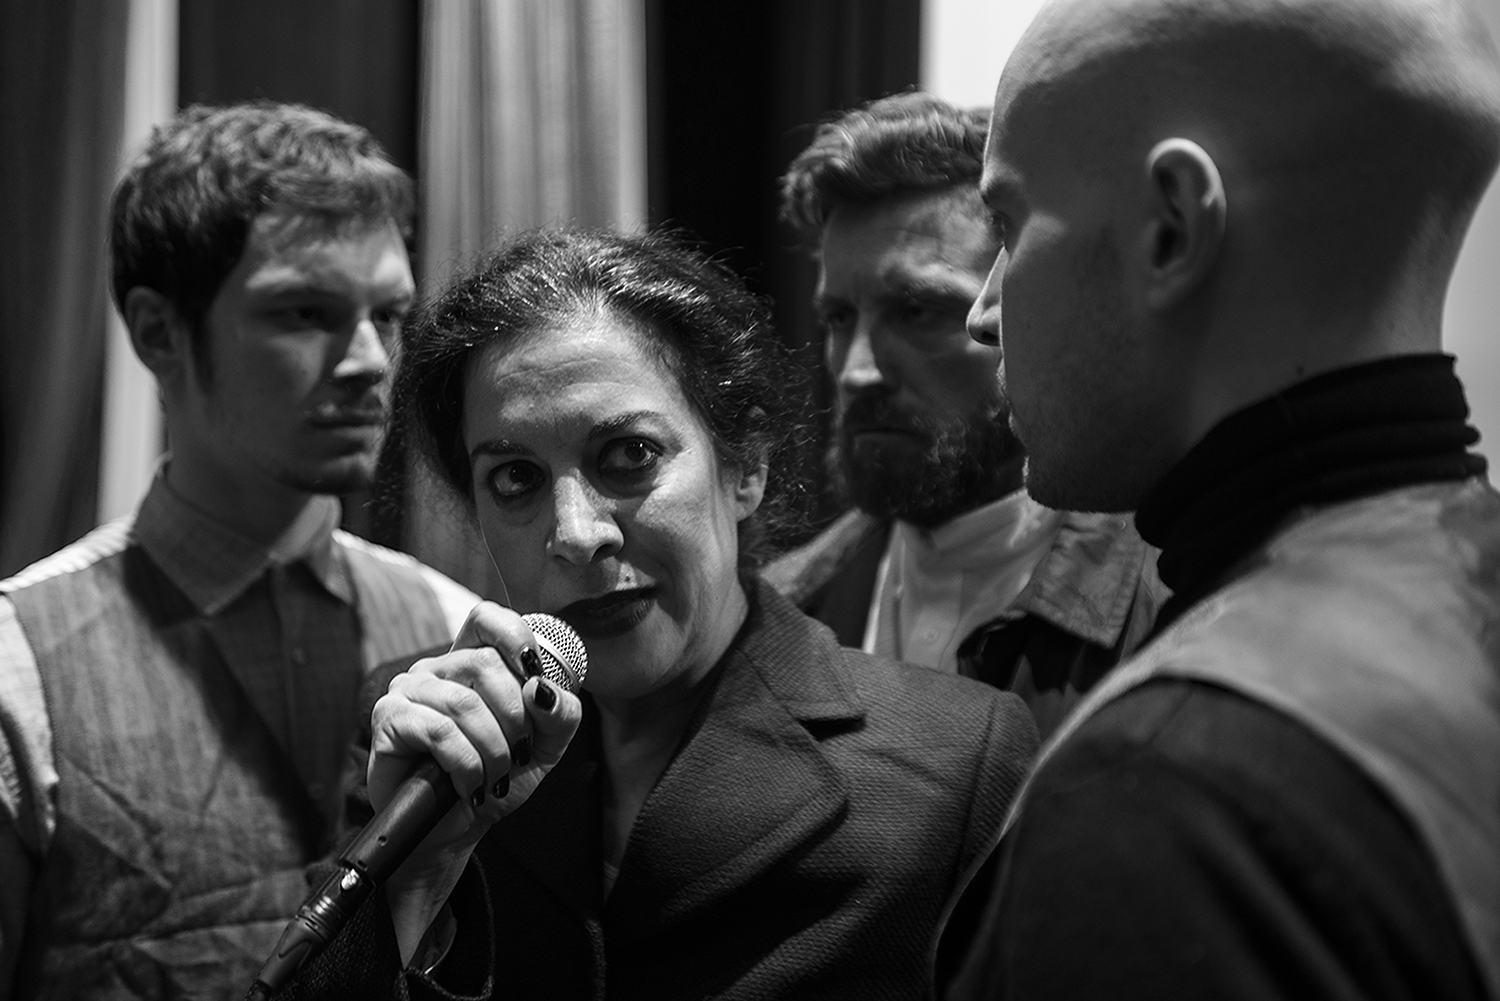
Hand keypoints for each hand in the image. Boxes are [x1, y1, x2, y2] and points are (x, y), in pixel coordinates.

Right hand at [367, 602, 582, 957]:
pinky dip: (466, 764)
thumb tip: (541, 689)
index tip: (533, 672)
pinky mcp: (388, 718)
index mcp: (471, 663)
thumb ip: (559, 714)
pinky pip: (438, 730)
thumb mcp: (544, 746)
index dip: (514, 635)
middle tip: (517, 756)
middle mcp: (437, 669)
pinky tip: (470, 785)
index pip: (487, 619)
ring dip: (493, 750)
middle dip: (514, 718)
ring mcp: (408, 690)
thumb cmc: (496, 779)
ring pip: (464, 702)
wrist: (456, 829)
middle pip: (484, 663)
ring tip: (495, 779)